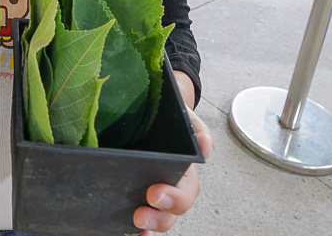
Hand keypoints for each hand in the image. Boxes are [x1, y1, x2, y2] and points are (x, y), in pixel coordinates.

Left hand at [132, 106, 212, 234]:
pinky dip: (133, 230)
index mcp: (182, 172)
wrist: (148, 107)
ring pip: (156, 219)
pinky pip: (137, 218)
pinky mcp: (131, 194)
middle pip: (170, 212)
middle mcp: (168, 186)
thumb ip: (197, 129)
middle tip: (140, 216)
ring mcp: (150, 193)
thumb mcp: (184, 117)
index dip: (174, 198)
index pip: (185, 192)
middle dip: (158, 218)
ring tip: (135, 228)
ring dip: (148, 227)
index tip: (154, 193)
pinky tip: (124, 232)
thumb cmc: (169, 117)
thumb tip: (206, 149)